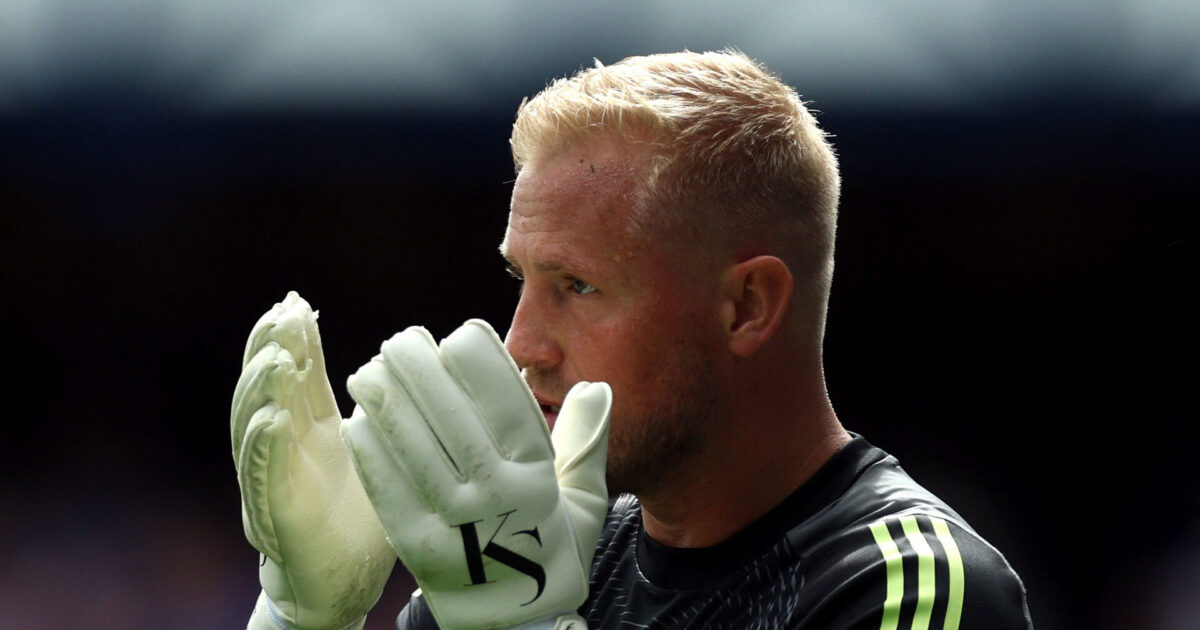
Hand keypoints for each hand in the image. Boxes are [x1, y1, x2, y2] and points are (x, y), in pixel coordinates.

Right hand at [232, 292, 395, 629]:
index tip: (296, 303)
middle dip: (270, 350)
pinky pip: (262, 478)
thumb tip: (412, 360)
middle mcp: (283, 447)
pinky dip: (264, 447)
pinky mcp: (274, 516)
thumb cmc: (364, 512)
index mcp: (308, 427)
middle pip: (265, 390)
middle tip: (283, 317)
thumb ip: (385, 409)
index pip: (295, 374)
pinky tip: (272, 418)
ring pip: (253, 427)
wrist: (347, 580)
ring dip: (261, 390)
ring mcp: (273, 480)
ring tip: (276, 359)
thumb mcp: (379, 448)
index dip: (292, 339)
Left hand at [342, 320, 610, 629]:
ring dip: (387, 403)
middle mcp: (497, 498)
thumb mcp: (585, 498)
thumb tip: (596, 386)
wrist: (518, 622)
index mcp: (537, 478)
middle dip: (421, 371)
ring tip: (369, 371)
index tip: (458, 334)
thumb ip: (587, 440)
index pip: (507, 405)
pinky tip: (359, 421)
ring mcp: (455, 525)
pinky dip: (371, 454)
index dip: (480, 363)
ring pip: (414, 450)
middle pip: (453, 420)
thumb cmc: (551, 548)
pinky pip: (388, 492)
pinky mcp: (418, 549)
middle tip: (400, 341)